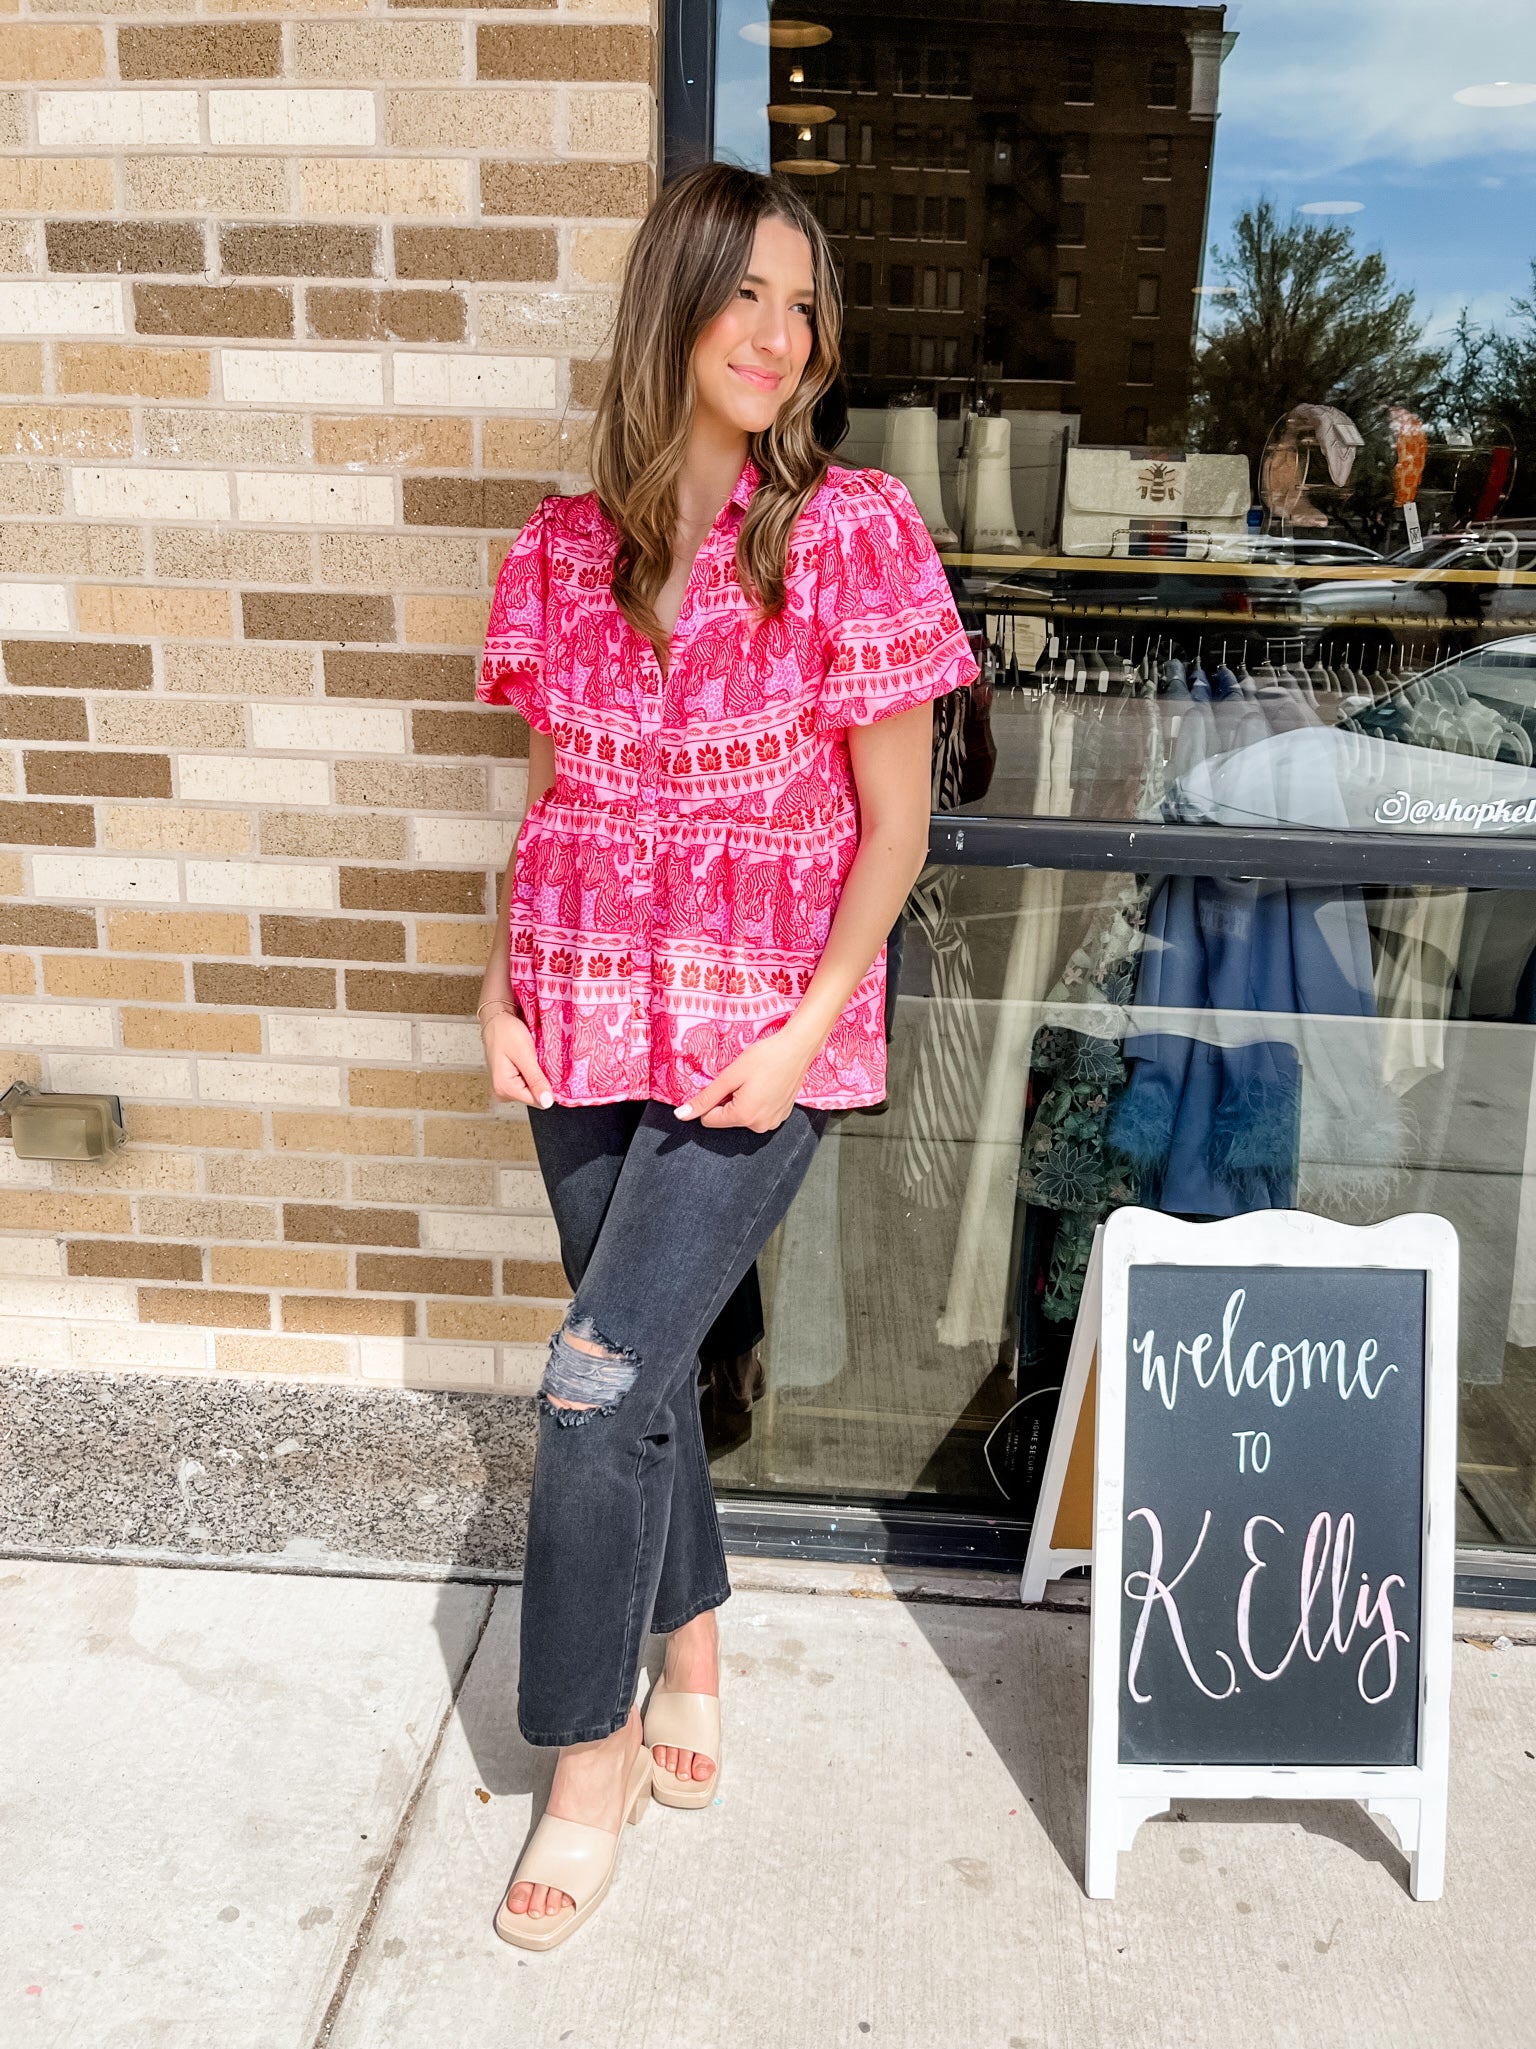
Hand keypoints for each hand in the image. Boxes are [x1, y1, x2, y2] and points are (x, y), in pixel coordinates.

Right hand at [480, 1006, 554, 1108]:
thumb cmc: (506, 1032)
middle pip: (534, 1097)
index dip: (548, 1087)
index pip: (537, 1101)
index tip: (548, 1069)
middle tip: (537, 1060)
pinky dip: (533, 1073)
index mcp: (504, 1088)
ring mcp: (504, 1088)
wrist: (496, 1020)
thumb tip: (547, 1102)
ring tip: (532, 1059)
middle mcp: (502, 1092)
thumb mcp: (525, 1054)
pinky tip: (530, 1061)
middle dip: (541, 1080)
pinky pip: (528, 1084)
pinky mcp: (508, 1082)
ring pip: (532, 1090)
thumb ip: (536, 1080)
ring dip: (537, 1076)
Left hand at [675, 1027, 813, 1131]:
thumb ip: (705, 1098)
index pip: (709, 1120)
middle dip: (728, 1101)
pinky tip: (766, 1085)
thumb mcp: (729, 1076)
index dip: (711, 1100)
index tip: (724, 1083)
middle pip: (727, 1119)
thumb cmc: (764, 1057)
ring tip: (756, 1082)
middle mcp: (759, 1127)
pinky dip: (757, 1102)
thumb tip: (680, 1116)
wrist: (797, 1048)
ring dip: (743, 1102)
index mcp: (743, 1117)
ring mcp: (772, 1123)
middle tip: (742, 1080)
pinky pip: (758, 1114)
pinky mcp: (781, 1117)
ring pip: (742, 1117)